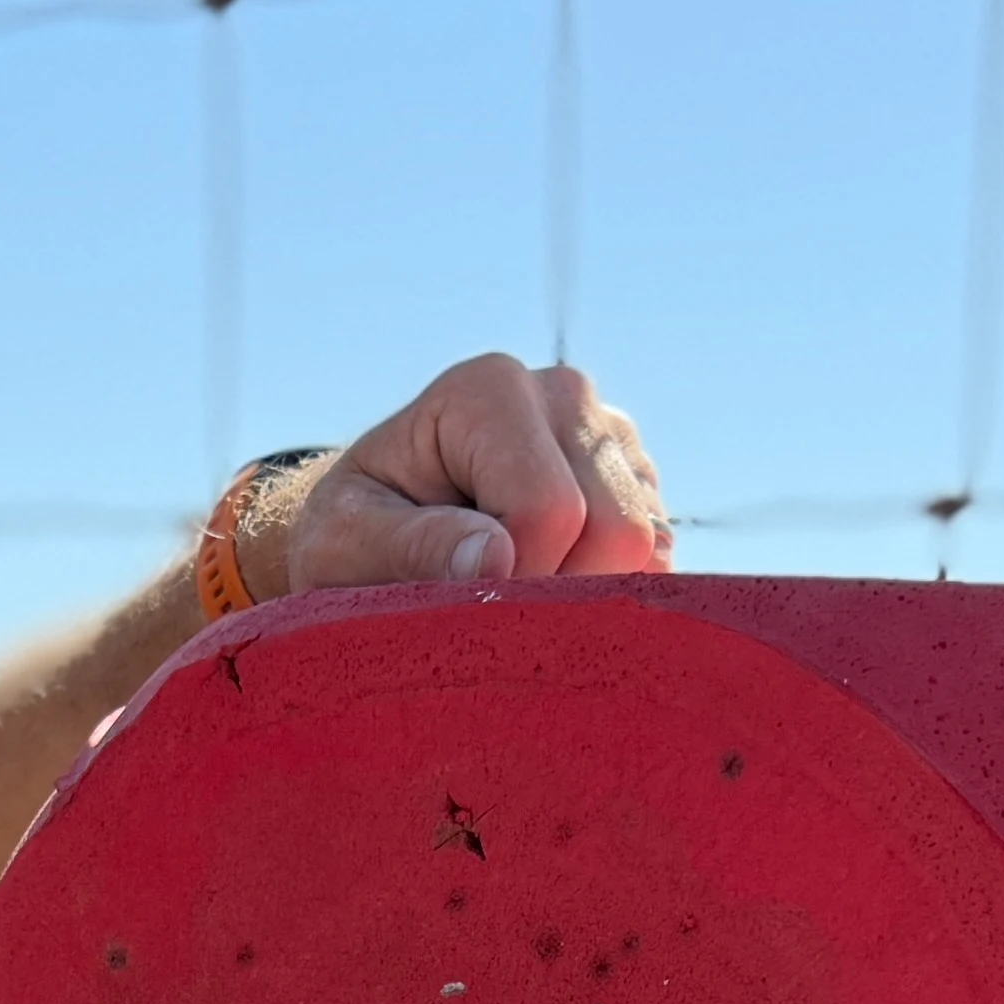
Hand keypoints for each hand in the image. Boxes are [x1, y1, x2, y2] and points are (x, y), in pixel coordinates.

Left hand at [278, 357, 672, 593]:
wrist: (380, 528)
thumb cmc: (353, 534)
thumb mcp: (345, 544)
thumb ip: (408, 548)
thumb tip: (494, 560)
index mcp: (489, 390)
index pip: (548, 509)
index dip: (513, 584)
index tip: (459, 605)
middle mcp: (565, 395)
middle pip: (616, 529)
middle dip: (556, 596)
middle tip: (488, 613)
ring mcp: (612, 437)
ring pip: (648, 548)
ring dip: (581, 599)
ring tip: (510, 592)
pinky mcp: (639, 482)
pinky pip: (657, 562)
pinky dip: (606, 595)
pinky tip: (547, 588)